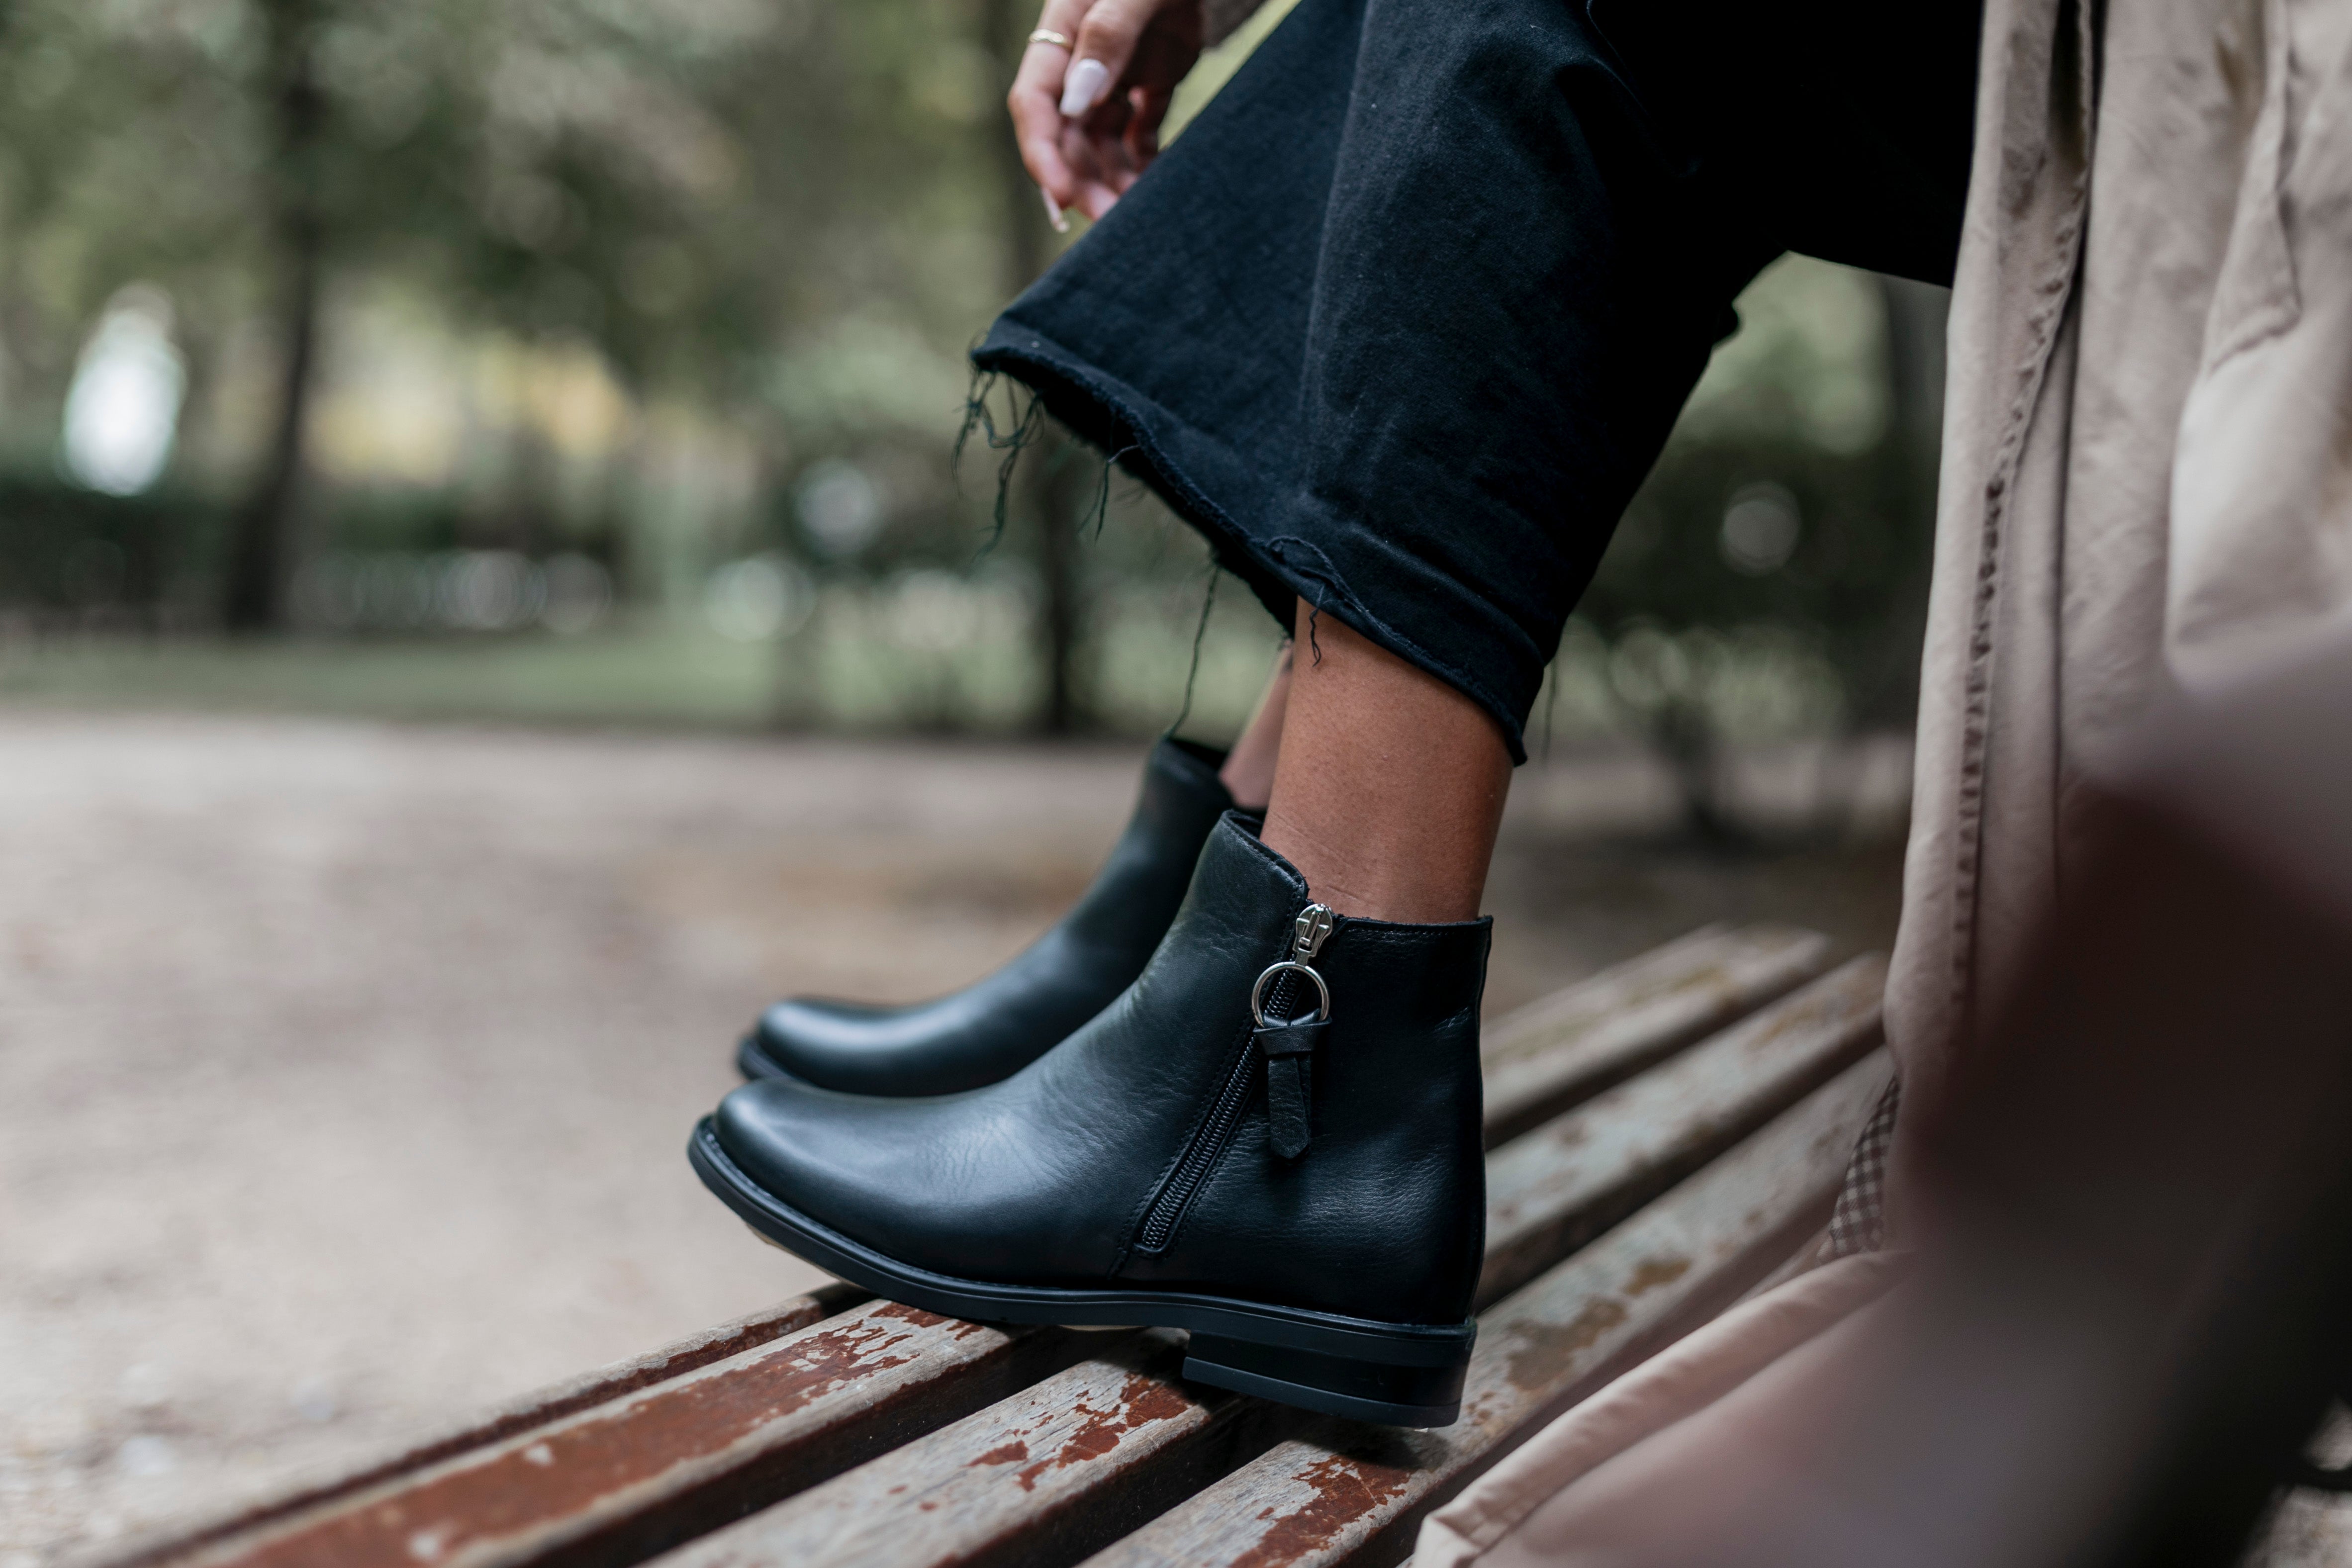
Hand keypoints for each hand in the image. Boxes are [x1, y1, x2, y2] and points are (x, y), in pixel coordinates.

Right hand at [1011, 0, 1203, 225]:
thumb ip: (1107, 35)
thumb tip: (1078, 99)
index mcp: (1062, 34)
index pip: (1036, 104)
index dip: (1043, 155)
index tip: (1063, 199)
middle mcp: (1080, 60)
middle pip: (1067, 135)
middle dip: (1082, 181)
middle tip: (1111, 225)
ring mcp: (1115, 73)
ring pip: (1100, 142)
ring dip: (1113, 181)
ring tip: (1137, 218)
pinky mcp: (1149, 81)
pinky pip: (1137, 134)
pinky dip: (1144, 163)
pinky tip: (1158, 188)